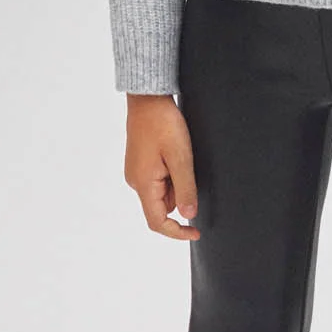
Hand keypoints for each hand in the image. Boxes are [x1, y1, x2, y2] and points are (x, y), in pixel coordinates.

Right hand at [124, 94, 200, 239]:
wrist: (148, 100)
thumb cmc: (163, 124)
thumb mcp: (181, 157)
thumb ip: (185, 188)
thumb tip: (188, 216)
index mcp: (143, 184)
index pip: (157, 222)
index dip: (177, 232)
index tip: (196, 232)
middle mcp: (136, 182)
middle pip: (162, 206)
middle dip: (181, 195)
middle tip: (190, 168)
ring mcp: (136, 173)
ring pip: (162, 192)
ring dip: (177, 183)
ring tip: (181, 155)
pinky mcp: (140, 164)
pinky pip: (158, 180)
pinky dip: (171, 174)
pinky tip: (174, 154)